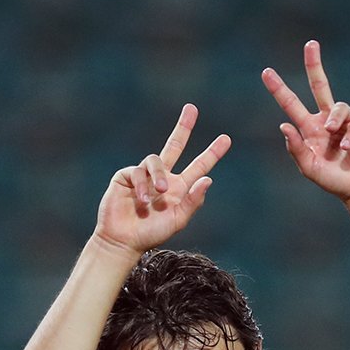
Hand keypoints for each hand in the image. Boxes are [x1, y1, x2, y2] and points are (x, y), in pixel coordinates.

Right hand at [93, 104, 231, 254]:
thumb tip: (208, 179)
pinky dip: (143, 185)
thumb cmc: (150, 234)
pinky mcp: (126, 176)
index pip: (199, 167)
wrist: (123, 241)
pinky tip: (142, 201)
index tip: (226, 139)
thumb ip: (193, 201)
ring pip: (155, 160)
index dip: (212, 153)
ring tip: (160, 193)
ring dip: (159, 175)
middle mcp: (162, 178)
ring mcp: (144, 176)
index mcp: (179, 188)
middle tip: (192, 108)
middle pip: (175, 145)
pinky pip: (138, 171)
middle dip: (183, 127)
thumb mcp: (177, 220)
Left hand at [263, 40, 349, 204]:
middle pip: (319, 86)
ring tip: (333, 134)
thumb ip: (296, 148)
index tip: (266, 72)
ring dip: (335, 119)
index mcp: (309, 128)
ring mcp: (347, 121)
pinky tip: (348, 146)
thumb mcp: (309, 168)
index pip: (291, 104)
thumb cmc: (333, 180)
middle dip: (314, 65)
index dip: (279, 89)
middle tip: (310, 44)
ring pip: (338, 106)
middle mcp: (327, 120)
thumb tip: (283, 125)